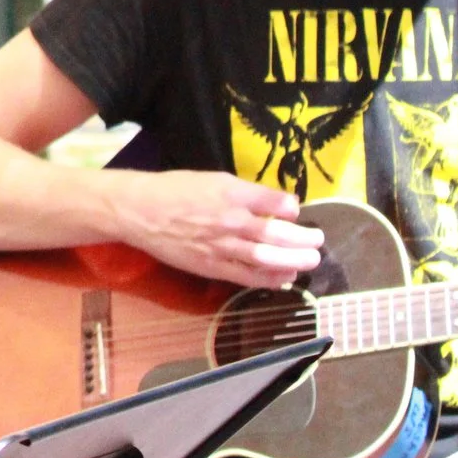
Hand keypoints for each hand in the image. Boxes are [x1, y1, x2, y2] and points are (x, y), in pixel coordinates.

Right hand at [112, 169, 322, 287]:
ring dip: (295, 260)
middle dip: (304, 239)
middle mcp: (231, 220)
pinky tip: (285, 277)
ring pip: (268, 257)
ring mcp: (222, 246)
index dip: (292, 208)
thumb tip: (277, 204)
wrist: (139, 211)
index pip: (276, 203)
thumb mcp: (213, 179)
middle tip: (318, 240)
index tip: (296, 211)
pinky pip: (248, 276)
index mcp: (231, 193)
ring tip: (311, 260)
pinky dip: (270, 278)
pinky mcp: (212, 266)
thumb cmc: (175, 190)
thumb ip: (246, 193)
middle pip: (278, 234)